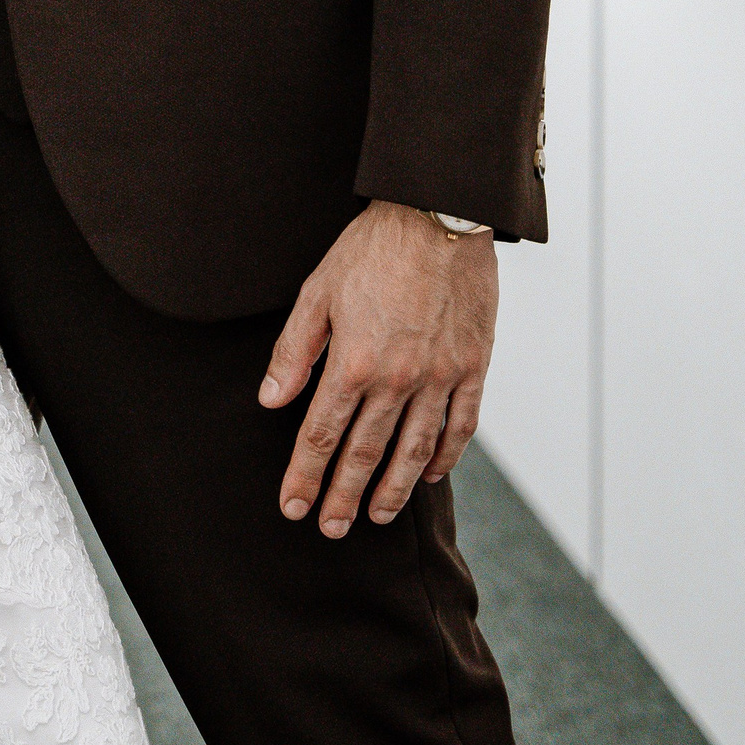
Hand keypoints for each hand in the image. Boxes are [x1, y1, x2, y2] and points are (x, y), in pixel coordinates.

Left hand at [259, 202, 497, 536]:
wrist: (438, 215)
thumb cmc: (372, 248)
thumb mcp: (317, 292)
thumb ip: (294, 351)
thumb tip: (271, 400)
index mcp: (354, 362)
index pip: (322, 435)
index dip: (306, 475)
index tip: (293, 507)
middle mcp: (398, 380)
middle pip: (365, 453)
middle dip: (343, 496)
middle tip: (330, 529)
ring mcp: (440, 377)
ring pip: (415, 450)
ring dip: (392, 489)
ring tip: (375, 516)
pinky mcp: (472, 366)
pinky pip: (460, 425)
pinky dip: (446, 456)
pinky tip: (431, 474)